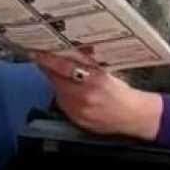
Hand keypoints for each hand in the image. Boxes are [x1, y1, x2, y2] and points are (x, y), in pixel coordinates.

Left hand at [32, 52, 163, 140]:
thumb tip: (70, 50)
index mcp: (94, 79)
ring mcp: (79, 109)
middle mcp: (84, 95)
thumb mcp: (106, 72)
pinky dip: (61, 94)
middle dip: (48, 68)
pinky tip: (66, 89)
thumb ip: (87, 63)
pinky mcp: (76, 119)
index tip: (37, 52)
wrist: (132, 116)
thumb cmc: (121, 92)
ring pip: (56, 91)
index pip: (63, 66)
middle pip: (56, 78)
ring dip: (54, 81)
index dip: (48, 59)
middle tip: (41, 58)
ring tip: (57, 73)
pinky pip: (62, 103)